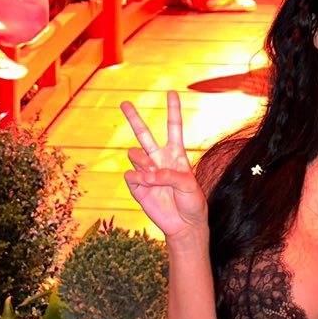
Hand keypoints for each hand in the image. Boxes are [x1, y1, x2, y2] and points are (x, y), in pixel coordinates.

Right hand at [122, 91, 208, 242]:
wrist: (184, 226)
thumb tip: (148, 173)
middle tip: (124, 102)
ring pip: (134, 154)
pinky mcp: (137, 186)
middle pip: (143, 134)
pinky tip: (147, 185)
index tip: (171, 92)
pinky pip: (131, 175)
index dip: (173, 110)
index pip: (173, 127)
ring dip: (143, 161)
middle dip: (133, 118)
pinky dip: (138, 178)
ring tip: (153, 174)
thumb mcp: (189, 186)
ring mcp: (146, 172)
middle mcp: (159, 159)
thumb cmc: (192, 203)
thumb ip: (170, 175)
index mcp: (176, 154)